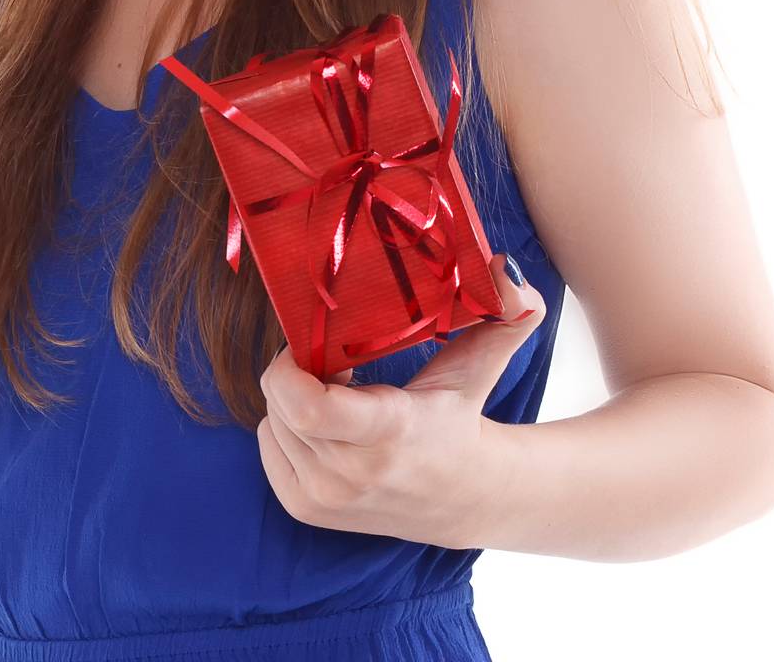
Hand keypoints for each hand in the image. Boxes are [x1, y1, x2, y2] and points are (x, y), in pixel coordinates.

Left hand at [255, 251, 547, 544]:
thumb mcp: (482, 363)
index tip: (319, 343)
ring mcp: (324, 498)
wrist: (466, 498)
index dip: (291, 365)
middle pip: (282, 404)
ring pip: (271, 421)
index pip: (306, 406)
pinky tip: (326, 422)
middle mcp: (350, 474)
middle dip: (297, 370)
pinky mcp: (304, 509)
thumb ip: (505, 312)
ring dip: (292, 398)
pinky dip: (286, 424)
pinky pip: (268, 444)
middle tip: (335, 362)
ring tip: (337, 392)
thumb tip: (503, 265)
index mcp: (389, 433)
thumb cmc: (462, 417)